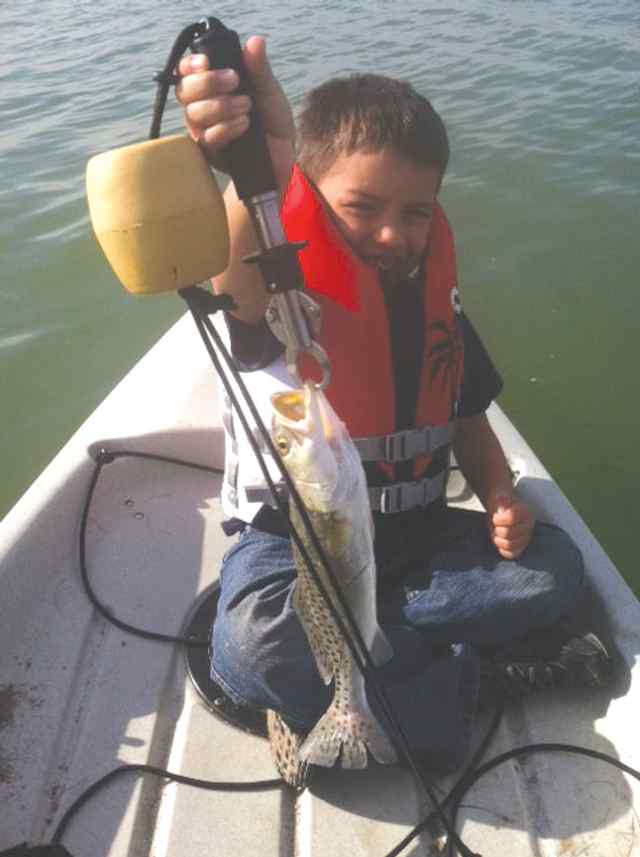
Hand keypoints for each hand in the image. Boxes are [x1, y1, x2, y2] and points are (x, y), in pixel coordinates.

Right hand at [176, 36, 294, 188]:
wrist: (284, 153)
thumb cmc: (272, 119)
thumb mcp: (269, 90)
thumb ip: (259, 68)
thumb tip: (256, 41)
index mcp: (210, 87)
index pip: (185, 71)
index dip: (189, 64)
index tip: (206, 61)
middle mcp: (201, 106)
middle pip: (184, 90)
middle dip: (207, 82)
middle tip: (234, 80)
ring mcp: (203, 131)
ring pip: (194, 114)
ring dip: (221, 106)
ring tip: (247, 106)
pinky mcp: (210, 153)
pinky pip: (206, 138)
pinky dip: (225, 128)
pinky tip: (244, 124)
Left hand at [487, 493, 534, 559]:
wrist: (502, 509)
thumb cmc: (501, 504)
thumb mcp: (499, 497)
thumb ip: (501, 498)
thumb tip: (502, 498)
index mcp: (525, 511)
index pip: (511, 518)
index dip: (498, 519)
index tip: (496, 516)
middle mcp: (529, 525)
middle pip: (509, 533)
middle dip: (497, 529)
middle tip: (495, 526)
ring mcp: (526, 537)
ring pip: (510, 545)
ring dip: (498, 539)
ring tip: (497, 533)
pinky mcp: (521, 547)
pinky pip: (511, 554)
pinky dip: (502, 549)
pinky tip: (499, 540)